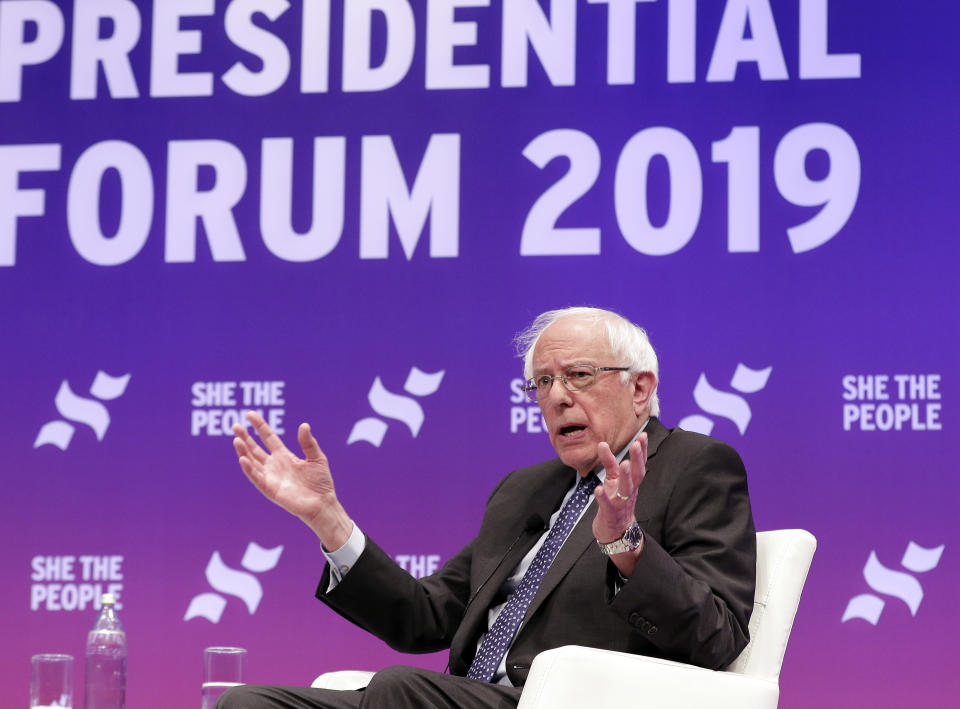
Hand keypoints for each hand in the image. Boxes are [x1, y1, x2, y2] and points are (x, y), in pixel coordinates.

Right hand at [233, 411, 351, 548]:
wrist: (323, 503)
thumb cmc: (321, 482)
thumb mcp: (317, 458)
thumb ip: (308, 443)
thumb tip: (304, 425)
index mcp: (284, 456)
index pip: (268, 437)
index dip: (259, 426)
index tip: (250, 414)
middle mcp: (274, 465)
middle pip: (255, 448)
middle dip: (245, 437)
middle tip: (235, 426)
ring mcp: (271, 477)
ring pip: (252, 462)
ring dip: (244, 451)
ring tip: (237, 439)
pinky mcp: (270, 489)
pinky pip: (256, 478)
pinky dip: (249, 469)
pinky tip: (243, 459)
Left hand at [592, 433, 647, 547]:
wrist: (616, 532)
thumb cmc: (615, 502)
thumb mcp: (613, 481)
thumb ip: (610, 463)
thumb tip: (602, 443)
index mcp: (631, 483)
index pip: (639, 465)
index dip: (642, 451)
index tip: (643, 436)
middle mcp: (629, 491)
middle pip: (636, 474)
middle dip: (637, 459)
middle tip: (636, 444)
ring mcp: (620, 502)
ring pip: (625, 488)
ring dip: (625, 476)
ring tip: (623, 463)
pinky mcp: (610, 513)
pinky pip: (607, 504)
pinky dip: (603, 497)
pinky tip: (598, 489)